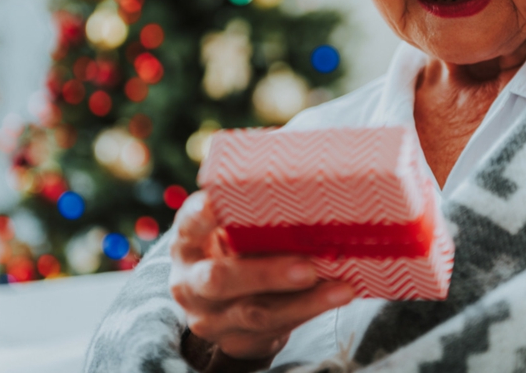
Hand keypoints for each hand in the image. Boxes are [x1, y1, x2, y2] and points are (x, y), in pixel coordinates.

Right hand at [169, 191, 354, 365]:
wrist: (222, 303)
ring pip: (254, 312)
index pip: (190, 225)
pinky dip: (307, 312)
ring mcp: (210, 316)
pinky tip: (335, 297)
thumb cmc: (234, 248)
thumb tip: (306, 184)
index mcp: (187, 242)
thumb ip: (251, 213)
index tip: (222, 204)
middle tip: (307, 267)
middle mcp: (190, 282)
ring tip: (338, 288)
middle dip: (265, 273)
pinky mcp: (234, 341)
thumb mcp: (230, 228)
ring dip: (301, 301)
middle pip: (219, 280)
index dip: (204, 215)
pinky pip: (274, 329)